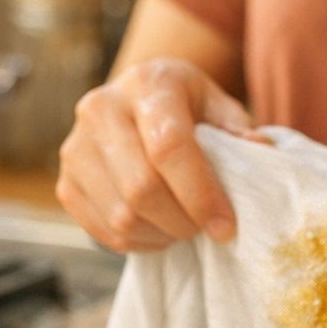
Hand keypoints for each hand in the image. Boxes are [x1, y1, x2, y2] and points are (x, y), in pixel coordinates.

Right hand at [56, 57, 262, 252]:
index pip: (169, 147)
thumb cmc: (184, 107)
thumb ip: (238, 130)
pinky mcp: (66, 183)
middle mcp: (101, 110)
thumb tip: (261, 153)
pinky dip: (138, 243)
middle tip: (206, 228)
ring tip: (183, 226)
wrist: (134, 101)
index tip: (226, 226)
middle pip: (141, 188)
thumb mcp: (217, 104)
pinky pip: (103, 232)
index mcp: (146, 85)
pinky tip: (158, 230)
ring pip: (121, 217)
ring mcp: (76, 148)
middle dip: (183, 221)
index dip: (200, 195)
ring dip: (162, 235)